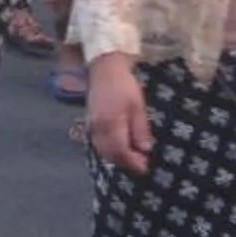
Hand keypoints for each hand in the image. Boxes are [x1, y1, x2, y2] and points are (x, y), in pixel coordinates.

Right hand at [84, 54, 153, 174]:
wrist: (104, 68)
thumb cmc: (124, 85)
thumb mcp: (138, 106)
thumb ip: (140, 130)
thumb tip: (145, 150)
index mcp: (110, 125)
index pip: (121, 152)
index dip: (133, 162)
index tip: (145, 168)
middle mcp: (97, 129)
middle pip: (110, 155)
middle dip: (125, 163)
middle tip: (141, 164)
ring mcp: (91, 126)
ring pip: (102, 151)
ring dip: (117, 158)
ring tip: (132, 157)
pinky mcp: (89, 123)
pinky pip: (98, 144)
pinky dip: (108, 151)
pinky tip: (119, 148)